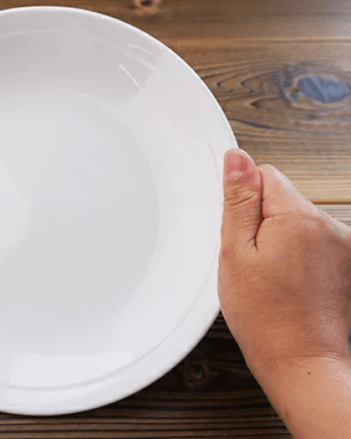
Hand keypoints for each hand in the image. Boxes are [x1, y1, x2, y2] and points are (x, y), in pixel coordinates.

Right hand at [219, 148, 350, 373]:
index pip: (264, 175)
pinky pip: (311, 242)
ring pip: (296, 221)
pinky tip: (286, 282)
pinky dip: (296, 255)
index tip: (240, 233)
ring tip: (270, 276)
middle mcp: (330, 226)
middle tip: (252, 260)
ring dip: (279, 239)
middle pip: (282, 199)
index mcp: (299, 218)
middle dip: (260, 222)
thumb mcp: (235, 252)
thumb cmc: (264, 315)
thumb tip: (236, 158)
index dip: (243, 202)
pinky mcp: (346, 263)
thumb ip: (238, 201)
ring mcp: (343, 246)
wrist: (300, 361)